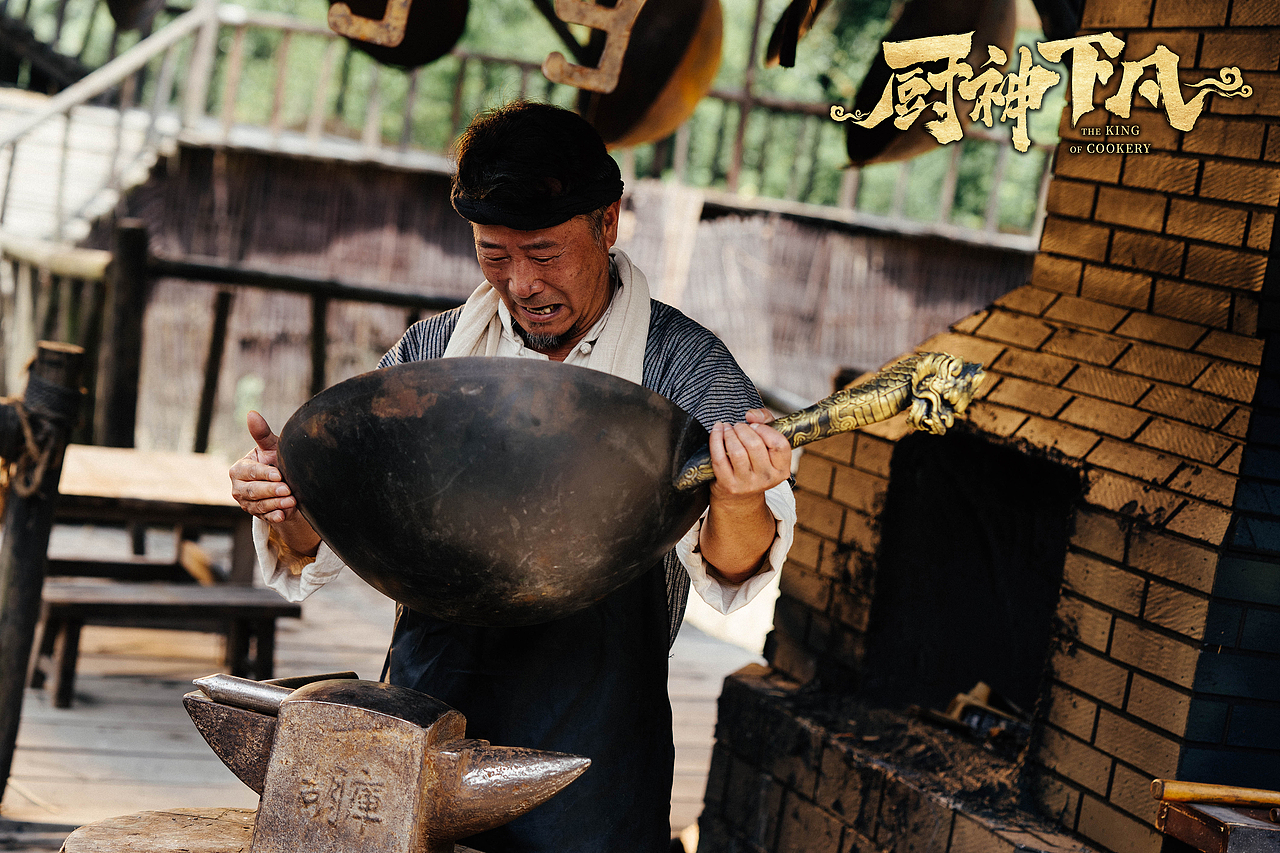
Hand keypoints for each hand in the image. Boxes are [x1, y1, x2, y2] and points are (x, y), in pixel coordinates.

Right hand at [229, 413, 320, 556]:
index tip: (279, 475)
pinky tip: (283, 515)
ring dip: (276, 504)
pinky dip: (274, 516)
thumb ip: (261, 433)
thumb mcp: (271, 447)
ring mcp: (246, 503)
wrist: (285, 482)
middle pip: (253, 491)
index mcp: (238, 469)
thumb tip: (251, 413)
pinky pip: (265, 518)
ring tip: (291, 501)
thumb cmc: (275, 459)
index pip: (250, 472)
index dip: (264, 474)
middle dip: (271, 490)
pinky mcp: (257, 515)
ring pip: (259, 506)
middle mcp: (238, 488)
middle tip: (288, 490)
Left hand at [707, 408, 790, 501]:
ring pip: (737, 451)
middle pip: (755, 445)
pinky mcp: (728, 485)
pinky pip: (720, 458)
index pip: (780, 445)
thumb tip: (751, 415)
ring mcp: (747, 484)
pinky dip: (716, 440)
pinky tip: (717, 431)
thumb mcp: (768, 445)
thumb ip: (765, 421)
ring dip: (729, 433)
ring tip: (727, 428)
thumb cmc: (755, 463)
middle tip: (738, 426)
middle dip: (743, 429)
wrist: (740, 497)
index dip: (765, 430)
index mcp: (782, 470)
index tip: (755, 426)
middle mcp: (766, 478)